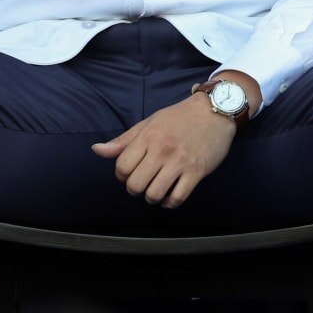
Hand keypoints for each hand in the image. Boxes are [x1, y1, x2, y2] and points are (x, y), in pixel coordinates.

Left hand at [91, 95, 237, 208]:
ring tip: (157, 190)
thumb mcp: (149, 122)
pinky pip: (178, 197)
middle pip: (135, 185)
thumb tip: (96, 150)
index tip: (130, 173)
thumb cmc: (180, 117)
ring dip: (152, 197)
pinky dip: (170, 203)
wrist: (215, 109)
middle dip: (135, 189)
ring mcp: (180, 162)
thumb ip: (124, 140)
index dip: (121, 175)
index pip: (122, 167)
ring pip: (154, 194)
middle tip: (143, 183)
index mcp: (148, 137)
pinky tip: (170, 196)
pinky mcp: (197, 171)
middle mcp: (162, 150)